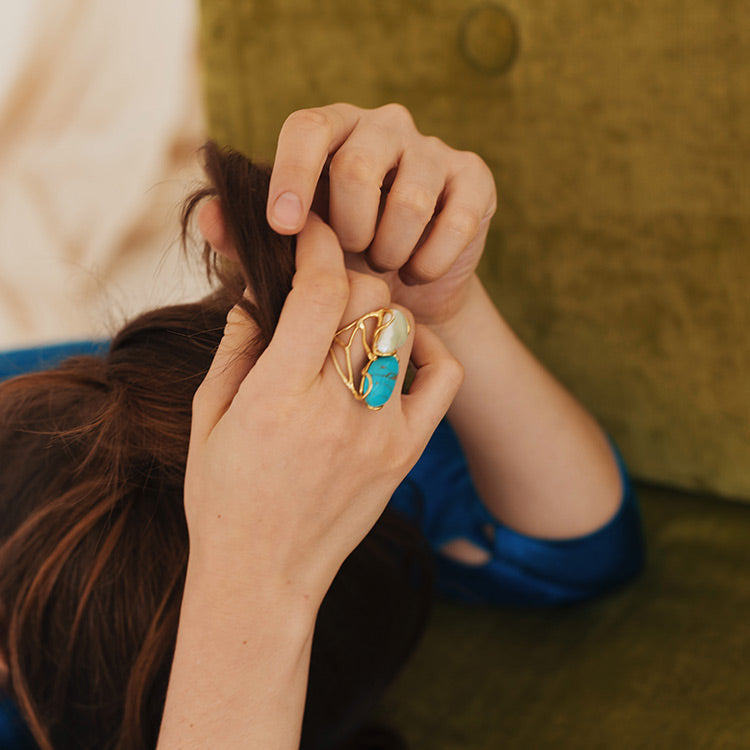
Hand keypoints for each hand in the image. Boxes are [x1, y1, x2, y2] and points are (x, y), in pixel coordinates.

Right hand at [184, 213, 462, 601]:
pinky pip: (442, 379)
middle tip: (326, 279)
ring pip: (402, 327)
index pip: (320, 289)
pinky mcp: (406, 451)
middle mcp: (336, 409)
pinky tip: (397, 353)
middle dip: (344, 271)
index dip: (318, 245)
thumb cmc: (223, 496)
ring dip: (377, 308)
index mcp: (277, 396)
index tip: (312, 232)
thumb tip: (256, 292)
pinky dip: (425, 350)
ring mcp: (379, 431)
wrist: (264, 574)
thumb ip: (236, 346)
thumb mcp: (207, 415)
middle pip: (367, 296)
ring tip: (352, 320)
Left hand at [266, 103, 496, 326]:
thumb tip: (208, 217)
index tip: (284, 226)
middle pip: (357, 167)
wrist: (411, 294)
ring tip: (384, 267)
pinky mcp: (475, 180)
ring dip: (390, 253)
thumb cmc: (345, 265)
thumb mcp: (296, 256)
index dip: (292, 174)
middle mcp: (385, 127)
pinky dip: (429, 262)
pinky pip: (454, 222)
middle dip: (349, 232)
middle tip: (352, 258)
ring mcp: (434, 150)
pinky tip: (419, 273)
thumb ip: (250, 239)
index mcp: (334, 132)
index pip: (307, 127)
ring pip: (409, 200)